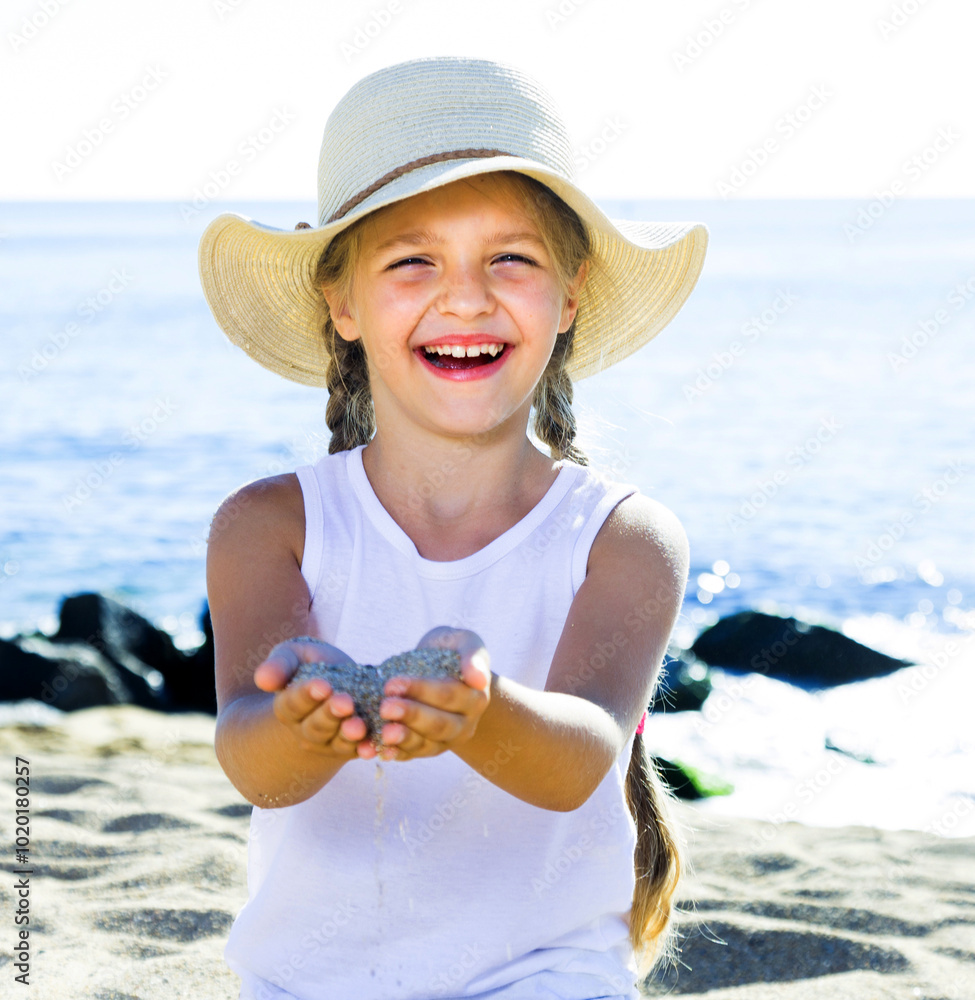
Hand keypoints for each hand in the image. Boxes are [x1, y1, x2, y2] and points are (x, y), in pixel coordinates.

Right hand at [254, 637, 374, 759]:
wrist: (339, 680)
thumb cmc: (310, 664)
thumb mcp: (293, 655)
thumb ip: (279, 665)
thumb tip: (262, 679)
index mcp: (287, 707)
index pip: (293, 704)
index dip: (307, 695)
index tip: (322, 685)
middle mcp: (305, 730)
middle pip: (316, 726)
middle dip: (330, 714)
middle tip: (345, 701)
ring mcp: (329, 741)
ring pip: (337, 741)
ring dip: (348, 735)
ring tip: (358, 726)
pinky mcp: (352, 747)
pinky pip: (359, 750)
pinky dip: (366, 749)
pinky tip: (373, 747)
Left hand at [376, 627, 491, 761]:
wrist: (438, 667)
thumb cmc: (450, 649)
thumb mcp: (463, 642)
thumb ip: (473, 656)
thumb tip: (479, 680)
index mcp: (475, 698)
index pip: (448, 695)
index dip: (421, 690)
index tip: (393, 683)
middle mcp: (464, 724)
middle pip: (439, 725)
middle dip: (411, 716)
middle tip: (385, 707)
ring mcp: (446, 740)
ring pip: (425, 744)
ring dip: (403, 739)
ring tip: (383, 732)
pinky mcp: (427, 749)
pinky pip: (411, 754)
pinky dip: (394, 754)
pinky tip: (379, 751)